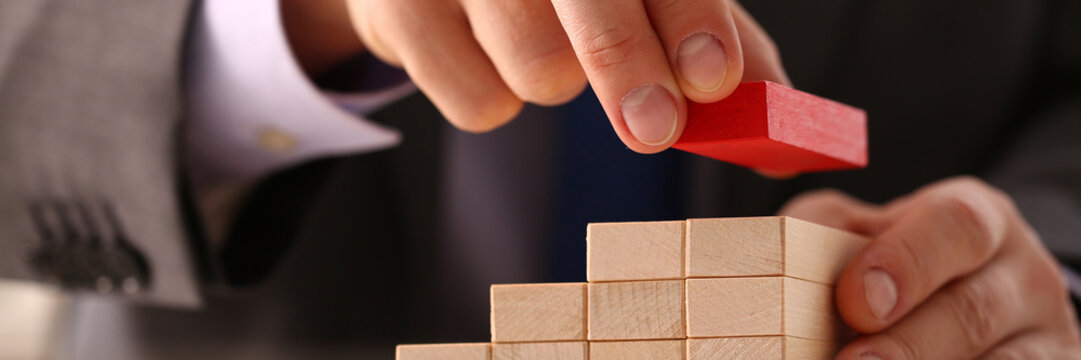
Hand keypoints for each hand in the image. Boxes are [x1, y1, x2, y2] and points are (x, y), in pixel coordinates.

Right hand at [343, 0, 789, 152]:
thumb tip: (778, 121)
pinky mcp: (397, 5)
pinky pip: (477, 102)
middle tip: (651, 127)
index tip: (710, 76)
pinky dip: (496, 101)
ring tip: (539, 50)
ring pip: (536, 67)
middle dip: (627, 68)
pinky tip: (485, 56)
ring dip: (555, 82)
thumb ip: (708, 38)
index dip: (688, 15)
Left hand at [779, 177, 1080, 358]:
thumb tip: (785, 254)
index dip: (906, 261)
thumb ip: (823, 235)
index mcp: (976, 219)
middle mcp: (1022, 276)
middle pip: (974, 310)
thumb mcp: (855, 232)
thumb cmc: (887, 262)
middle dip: (908, 345)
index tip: (856, 301)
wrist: (953, 298)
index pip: (956, 226)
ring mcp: (1046, 337)